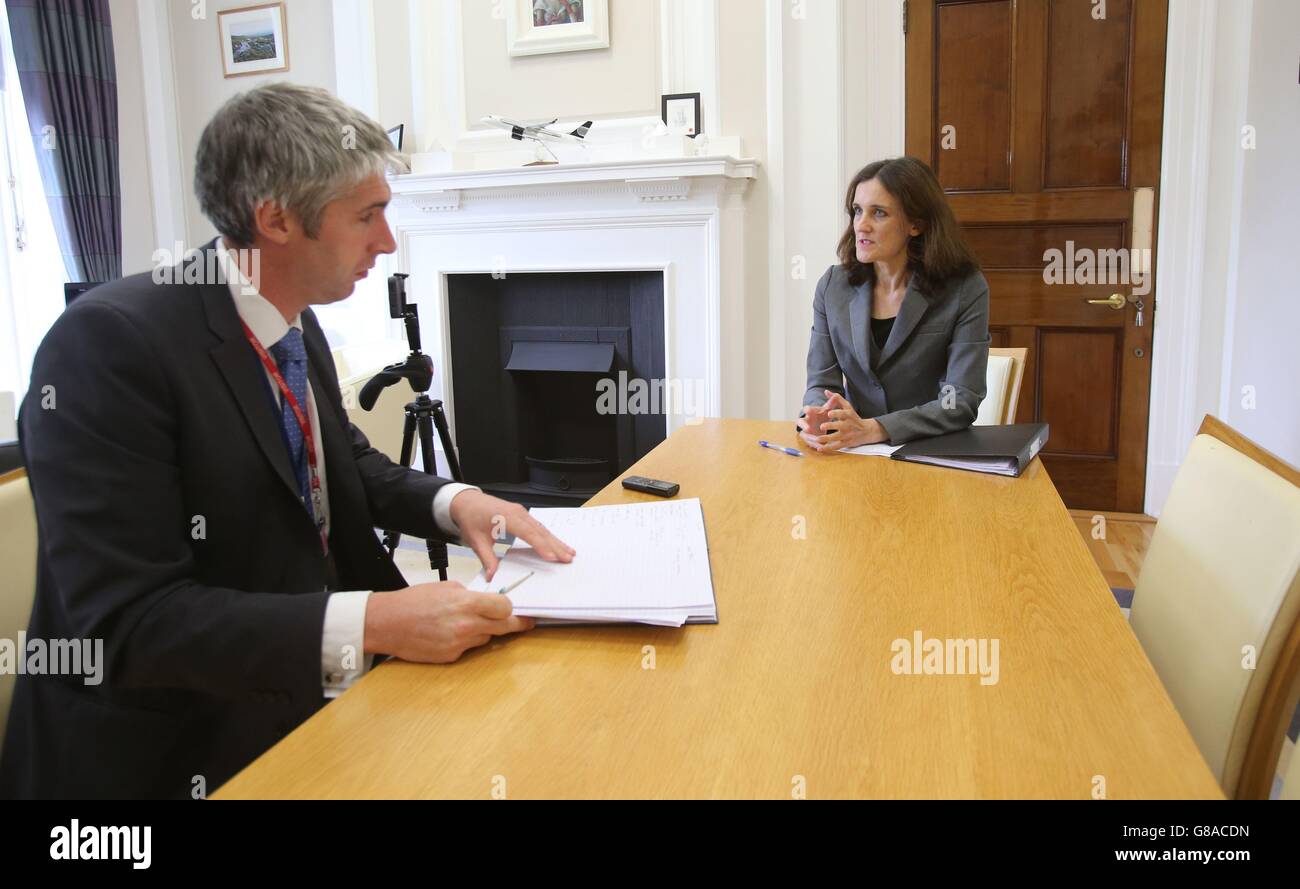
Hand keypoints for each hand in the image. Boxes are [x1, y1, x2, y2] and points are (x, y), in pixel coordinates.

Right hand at [363, 581, 533, 662]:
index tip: (514, 608)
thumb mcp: (445, 588)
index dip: (511, 608)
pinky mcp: (451, 657)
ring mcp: (459, 644)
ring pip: (487, 639)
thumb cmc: (413, 602)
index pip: (505, 608)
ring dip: (484, 632)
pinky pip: (469, 649)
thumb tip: (488, 602)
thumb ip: (470, 596)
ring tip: (464, 623)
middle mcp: (466, 626)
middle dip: (516, 624)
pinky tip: (449, 633)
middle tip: (526, 623)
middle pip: (505, 627)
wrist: (387, 624)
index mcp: (466, 603)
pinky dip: (466, 642)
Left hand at [449, 489, 575, 581]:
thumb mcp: (475, 541)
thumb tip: (492, 576)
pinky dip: (549, 536)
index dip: (540, 546)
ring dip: (556, 541)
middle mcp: (518, 513)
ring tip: (569, 553)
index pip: (527, 533)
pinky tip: (557, 544)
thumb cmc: (471, 518)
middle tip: (568, 558)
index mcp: (506, 517)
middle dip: (555, 546)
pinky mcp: (523, 515)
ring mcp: (522, 513)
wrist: (467, 501)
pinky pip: (539, 526)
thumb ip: (487, 559)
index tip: (551, 557)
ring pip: (543, 528)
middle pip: (540, 531)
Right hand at [795, 390, 836, 442]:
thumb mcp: (827, 409)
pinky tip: (820, 447)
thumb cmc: (822, 414)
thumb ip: (831, 403)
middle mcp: (805, 420)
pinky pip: (809, 442)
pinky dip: (814, 444)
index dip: (807, 410)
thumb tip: (835, 395)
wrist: (819, 422)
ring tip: (817, 441)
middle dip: (804, 426)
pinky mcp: (807, 438)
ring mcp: (805, 430)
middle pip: (800, 422)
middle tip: (808, 429)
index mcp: (810, 412)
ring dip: (810, 438)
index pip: (806, 409)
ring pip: (805, 434)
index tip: (808, 410)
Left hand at [810, 392, 887, 451]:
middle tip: (821, 426)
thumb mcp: (848, 407)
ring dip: (826, 439)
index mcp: (847, 415)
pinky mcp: (845, 443)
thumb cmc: (853, 417)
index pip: (842, 414)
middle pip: (839, 426)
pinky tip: (820, 448)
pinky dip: (828, 448)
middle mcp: (847, 425)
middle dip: (830, 426)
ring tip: (817, 439)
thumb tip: (826, 391)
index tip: (828, 413)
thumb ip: (837, 399)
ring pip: (836, 438)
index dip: (836, 413)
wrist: (866, 431)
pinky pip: (836, 446)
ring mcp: (846, 435)